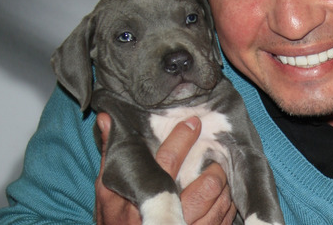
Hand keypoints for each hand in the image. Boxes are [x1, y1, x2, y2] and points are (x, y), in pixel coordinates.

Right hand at [95, 113, 236, 223]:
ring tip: (218, 174)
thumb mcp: (107, 191)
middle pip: (206, 185)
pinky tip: (221, 196)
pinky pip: (223, 220)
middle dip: (214, 168)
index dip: (183, 138)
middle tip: (214, 157)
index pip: (168, 162)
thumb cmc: (114, 220)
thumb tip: (106, 118)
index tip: (193, 123)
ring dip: (223, 185)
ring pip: (220, 203)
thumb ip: (111, 155)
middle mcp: (166, 216)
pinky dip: (226, 205)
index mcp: (143, 197)